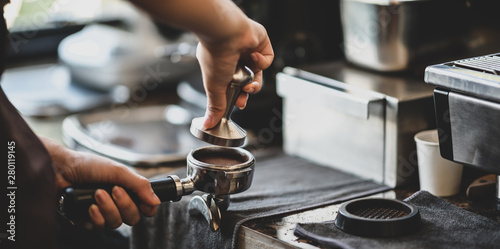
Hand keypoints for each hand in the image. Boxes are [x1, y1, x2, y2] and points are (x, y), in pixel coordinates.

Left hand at [40, 137, 159, 228]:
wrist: (60, 169)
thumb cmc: (88, 166)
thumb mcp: (118, 171)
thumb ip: (139, 185)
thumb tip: (156, 200)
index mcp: (127, 190)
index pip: (144, 207)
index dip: (148, 208)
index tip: (146, 204)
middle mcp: (116, 203)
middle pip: (133, 217)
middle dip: (126, 205)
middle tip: (115, 190)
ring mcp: (102, 212)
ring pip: (116, 223)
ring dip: (109, 208)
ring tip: (98, 193)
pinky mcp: (87, 220)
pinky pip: (99, 227)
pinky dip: (97, 216)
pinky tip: (90, 206)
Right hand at [196, 19, 273, 128]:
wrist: (225, 32)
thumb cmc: (216, 56)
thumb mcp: (214, 87)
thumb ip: (215, 106)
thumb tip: (208, 125)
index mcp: (221, 65)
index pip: (232, 85)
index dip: (237, 96)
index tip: (239, 104)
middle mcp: (234, 56)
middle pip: (247, 80)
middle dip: (248, 91)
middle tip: (245, 96)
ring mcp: (248, 49)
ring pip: (259, 72)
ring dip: (255, 81)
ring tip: (250, 83)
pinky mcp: (261, 42)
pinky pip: (267, 59)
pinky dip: (262, 61)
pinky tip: (253, 56)